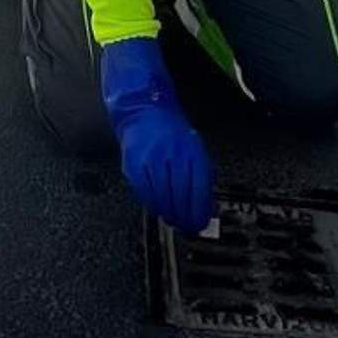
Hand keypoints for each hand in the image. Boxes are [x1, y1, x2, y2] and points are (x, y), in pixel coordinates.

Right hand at [99, 37, 215, 235]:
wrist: (143, 110)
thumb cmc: (171, 129)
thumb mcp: (194, 147)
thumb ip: (200, 174)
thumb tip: (204, 204)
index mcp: (190, 150)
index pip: (197, 188)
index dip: (200, 210)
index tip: (201, 222)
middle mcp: (170, 155)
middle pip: (179, 196)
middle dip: (186, 216)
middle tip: (189, 227)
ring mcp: (150, 161)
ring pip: (161, 198)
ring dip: (170, 214)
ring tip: (175, 221)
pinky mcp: (134, 166)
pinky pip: (145, 193)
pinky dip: (153, 205)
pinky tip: (159, 208)